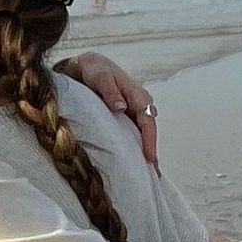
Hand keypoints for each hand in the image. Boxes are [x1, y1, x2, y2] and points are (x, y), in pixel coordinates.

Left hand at [55, 52, 158, 172]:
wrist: (89, 66)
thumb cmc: (95, 70)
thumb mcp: (100, 77)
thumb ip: (110, 91)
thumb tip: (121, 108)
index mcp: (138, 95)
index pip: (147, 120)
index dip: (149, 140)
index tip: (149, 157)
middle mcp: (141, 104)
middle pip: (149, 131)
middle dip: (151, 152)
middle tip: (152, 175)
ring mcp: (135, 112)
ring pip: (143, 134)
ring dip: (145, 152)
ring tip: (146, 175)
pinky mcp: (127, 117)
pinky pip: (134, 133)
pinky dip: (136, 147)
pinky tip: (135, 162)